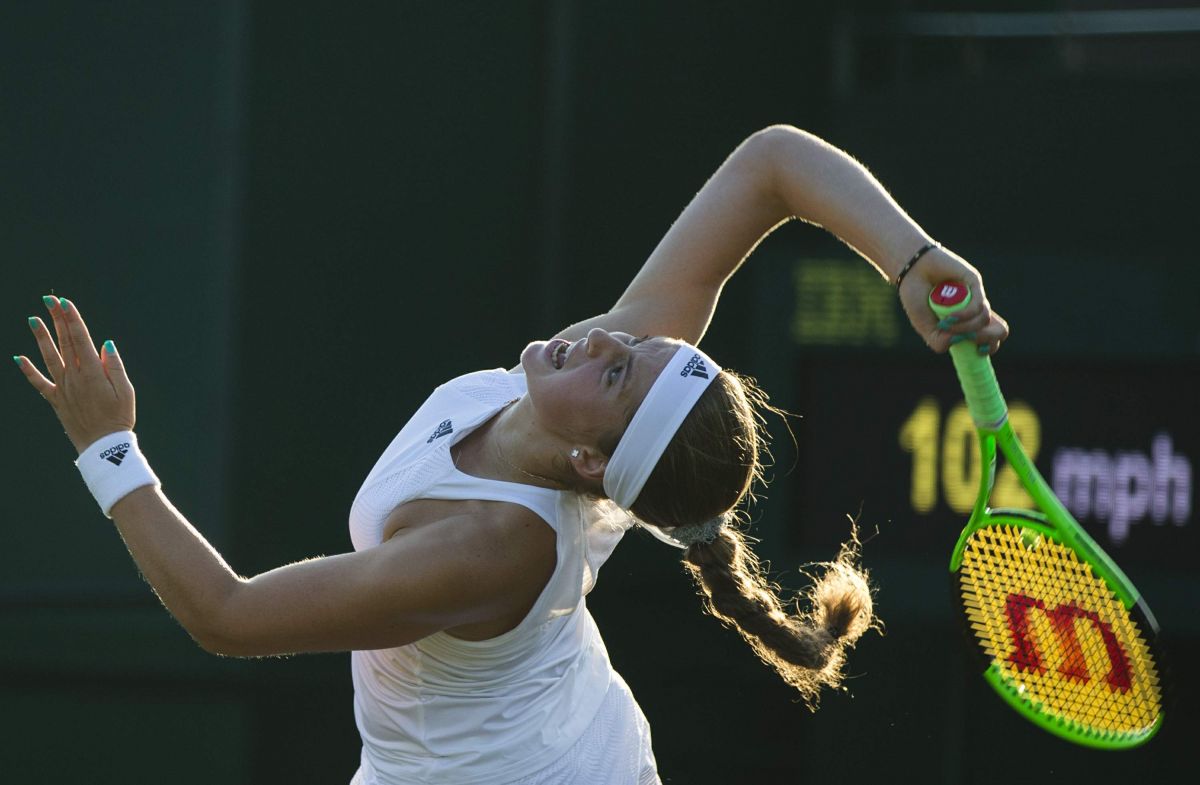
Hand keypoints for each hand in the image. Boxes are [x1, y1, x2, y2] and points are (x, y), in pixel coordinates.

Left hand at [15, 296, 135, 453]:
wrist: (103, 447)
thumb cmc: (120, 418)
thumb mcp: (126, 391)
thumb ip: (115, 366)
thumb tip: (105, 344)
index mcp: (93, 373)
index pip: (81, 339)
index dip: (72, 319)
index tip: (65, 302)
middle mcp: (74, 377)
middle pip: (65, 343)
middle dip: (58, 319)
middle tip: (49, 300)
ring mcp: (63, 388)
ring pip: (50, 357)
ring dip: (41, 338)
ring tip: (33, 319)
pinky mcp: (56, 400)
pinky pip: (39, 383)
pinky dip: (28, 370)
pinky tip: (18, 358)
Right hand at [896, 246, 1009, 354]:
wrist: (910, 270)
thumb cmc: (916, 297)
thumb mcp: (924, 327)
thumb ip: (938, 342)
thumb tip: (958, 341)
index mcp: (967, 323)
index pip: (991, 339)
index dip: (989, 347)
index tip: (977, 352)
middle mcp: (974, 311)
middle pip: (999, 331)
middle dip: (985, 340)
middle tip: (968, 341)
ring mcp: (975, 296)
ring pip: (985, 320)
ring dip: (966, 328)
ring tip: (945, 324)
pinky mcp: (974, 283)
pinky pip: (979, 305)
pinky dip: (965, 315)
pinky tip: (949, 317)